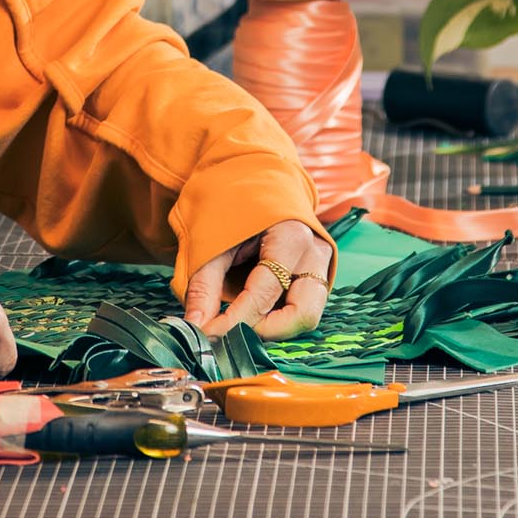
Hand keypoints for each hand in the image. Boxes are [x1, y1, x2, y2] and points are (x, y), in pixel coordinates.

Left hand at [183, 220, 330, 339]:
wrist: (256, 182)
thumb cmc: (234, 208)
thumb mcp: (212, 239)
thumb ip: (203, 285)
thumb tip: (196, 327)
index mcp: (290, 237)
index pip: (265, 293)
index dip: (235, 321)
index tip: (208, 336)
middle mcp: (314, 254)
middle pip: (302, 314)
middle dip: (265, 332)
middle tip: (229, 332)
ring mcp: (322, 266)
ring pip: (307, 317)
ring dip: (274, 328)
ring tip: (240, 321)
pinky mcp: (318, 277)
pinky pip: (303, 309)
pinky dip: (278, 318)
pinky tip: (253, 311)